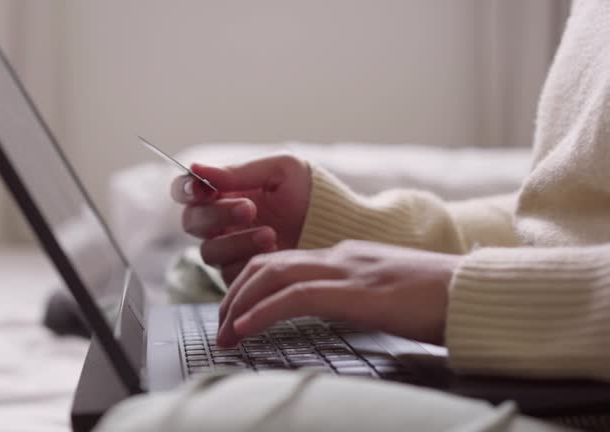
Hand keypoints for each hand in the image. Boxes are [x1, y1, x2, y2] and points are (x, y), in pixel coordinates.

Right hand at [170, 155, 311, 282]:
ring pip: (208, 251)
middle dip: (217, 214)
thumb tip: (195, 166)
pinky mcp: (243, 275)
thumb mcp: (281, 170)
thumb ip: (239, 171)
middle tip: (249, 208)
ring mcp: (230, 250)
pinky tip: (274, 250)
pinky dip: (248, 260)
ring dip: (236, 241)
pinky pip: (228, 273)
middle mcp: (221, 222)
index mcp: (225, 192)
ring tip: (270, 233)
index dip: (186, 190)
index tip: (203, 189)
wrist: (339, 227)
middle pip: (191, 222)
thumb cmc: (311, 193)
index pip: (186, 191)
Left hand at [217, 240, 460, 346]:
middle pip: (266, 264)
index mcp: (346, 256)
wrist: (477, 292)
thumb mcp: (385, 295)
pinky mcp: (356, 291)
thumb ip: (354, 297)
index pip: (282, 261)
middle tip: (220, 326)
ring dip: (239, 305)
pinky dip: (263, 313)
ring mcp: (347, 269)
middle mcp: (339, 256)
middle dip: (234, 294)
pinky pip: (296, 297)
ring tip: (224, 334)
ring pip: (273, 275)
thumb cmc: (439, 300)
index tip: (235, 313)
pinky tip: (246, 330)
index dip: (250, 285)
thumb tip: (330, 313)